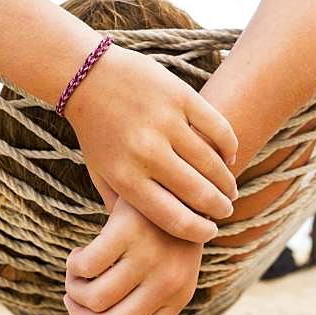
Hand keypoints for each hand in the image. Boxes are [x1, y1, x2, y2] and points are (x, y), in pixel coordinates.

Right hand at [64, 199, 201, 314]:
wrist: (176, 181)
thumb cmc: (165, 231)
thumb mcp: (167, 269)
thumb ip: (145, 301)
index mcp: (178, 297)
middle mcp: (168, 282)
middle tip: (71, 299)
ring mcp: (150, 257)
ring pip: (94, 298)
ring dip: (73, 290)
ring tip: (75, 274)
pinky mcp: (129, 230)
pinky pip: (86, 266)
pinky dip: (75, 265)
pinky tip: (78, 253)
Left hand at [65, 45, 237, 242]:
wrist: (86, 77)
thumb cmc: (95, 131)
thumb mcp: (100, 172)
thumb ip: (120, 204)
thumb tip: (140, 238)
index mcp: (126, 178)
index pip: (174, 218)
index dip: (199, 230)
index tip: (210, 231)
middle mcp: (146, 153)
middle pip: (198, 193)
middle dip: (219, 207)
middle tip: (227, 210)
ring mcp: (165, 123)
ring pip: (211, 162)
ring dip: (226, 180)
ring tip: (229, 188)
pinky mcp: (179, 96)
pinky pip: (217, 128)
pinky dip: (229, 146)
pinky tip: (229, 156)